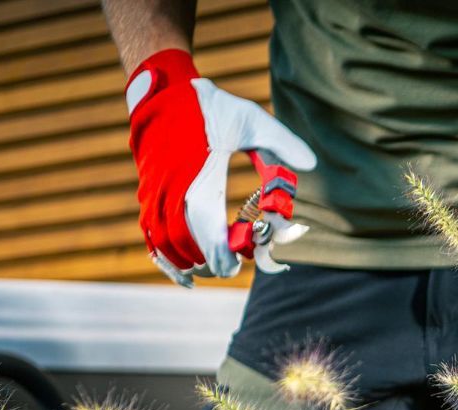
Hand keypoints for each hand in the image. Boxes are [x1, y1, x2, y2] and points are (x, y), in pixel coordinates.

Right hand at [125, 49, 315, 286]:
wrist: (162, 89)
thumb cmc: (211, 106)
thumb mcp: (252, 119)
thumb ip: (282, 143)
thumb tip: (311, 164)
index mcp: (198, 175)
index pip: (206, 229)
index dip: (220, 254)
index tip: (238, 265)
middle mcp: (171, 189)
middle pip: (185, 244)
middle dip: (210, 262)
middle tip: (234, 266)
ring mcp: (154, 192)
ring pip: (164, 243)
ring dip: (187, 262)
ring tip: (212, 269)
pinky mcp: (147, 193)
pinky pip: (149, 234)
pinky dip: (164, 258)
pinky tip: (183, 274)